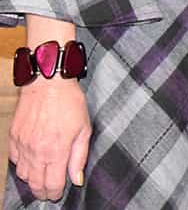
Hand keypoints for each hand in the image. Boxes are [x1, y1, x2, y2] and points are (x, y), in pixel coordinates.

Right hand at [9, 77, 90, 199]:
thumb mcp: (84, 128)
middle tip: (49, 191)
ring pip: (23, 174)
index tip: (58, 193)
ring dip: (31, 180)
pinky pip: (14, 160)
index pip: (52, 184)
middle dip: (42, 191)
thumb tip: (76, 179)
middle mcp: (36, 152)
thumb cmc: (70, 102)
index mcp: (56, 151)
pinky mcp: (14, 138)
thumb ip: (79, 156)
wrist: (48, 83)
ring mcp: (22, 146)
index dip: (55, 193)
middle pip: (35, 183)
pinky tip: (30, 162)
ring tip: (41, 177)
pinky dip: (21, 166)